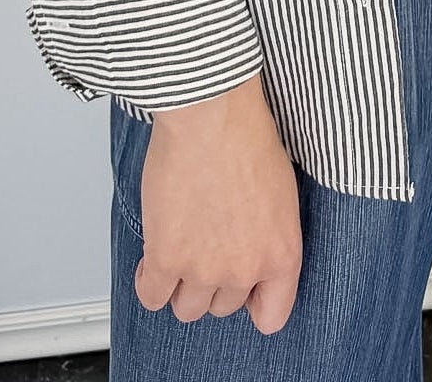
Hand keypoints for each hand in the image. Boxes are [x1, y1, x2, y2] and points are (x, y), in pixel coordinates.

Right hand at [135, 70, 303, 334]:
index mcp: (281, 255)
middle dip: (214, 281)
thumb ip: (268, 233)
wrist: (211, 114)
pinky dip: (149, 281)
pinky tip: (153, 260)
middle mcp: (245, 270)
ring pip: (187, 308)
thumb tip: (249, 243)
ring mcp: (204, 269)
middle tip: (205, 247)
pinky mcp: (166, 259)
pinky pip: (151, 296)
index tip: (243, 291)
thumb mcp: (280, 192)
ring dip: (181, 284)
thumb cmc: (246, 136)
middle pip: (222, 308)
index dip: (253, 303)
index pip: (271, 316)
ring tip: (178, 251)